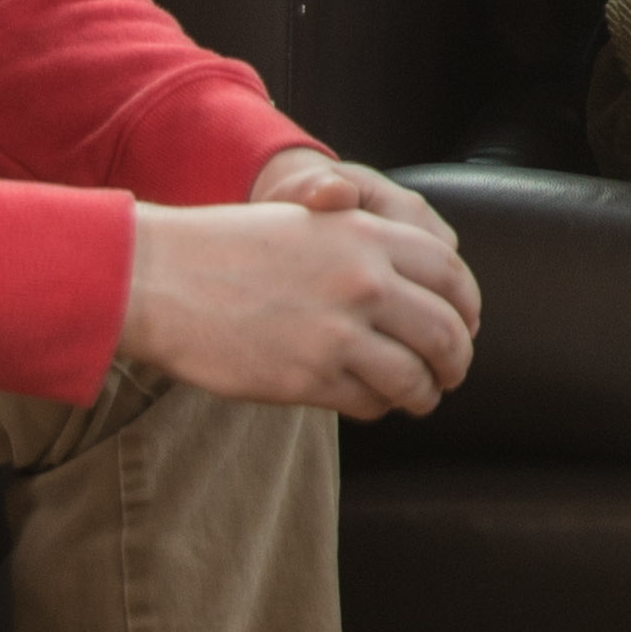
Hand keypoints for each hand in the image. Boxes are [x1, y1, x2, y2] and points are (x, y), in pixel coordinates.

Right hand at [127, 179, 479, 415]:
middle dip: (456, 359)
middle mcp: (364, 281)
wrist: (163, 278)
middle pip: (446, 332)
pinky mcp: (309, 377)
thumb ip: (367, 249)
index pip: (451, 275)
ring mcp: (338, 332)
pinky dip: (379, 406)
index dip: (467, 307)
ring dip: (424, 393)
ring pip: (415, 377)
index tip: (466, 325)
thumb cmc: (230, 249)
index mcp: (368, 235)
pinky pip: (369, 402)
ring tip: (420, 397)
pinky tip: (372, 402)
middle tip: (452, 372)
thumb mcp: (311, 225)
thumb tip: (419, 290)